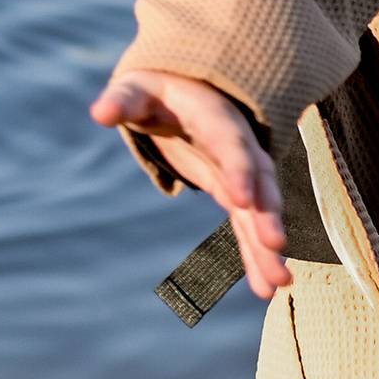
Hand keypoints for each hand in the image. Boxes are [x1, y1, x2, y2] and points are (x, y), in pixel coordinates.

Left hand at [91, 66, 290, 299]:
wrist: (187, 90)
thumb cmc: (156, 90)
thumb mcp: (137, 90)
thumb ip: (122, 100)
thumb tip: (100, 111)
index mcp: (216, 119)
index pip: (230, 145)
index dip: (239, 171)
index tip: (243, 201)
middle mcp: (239, 147)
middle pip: (258, 182)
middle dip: (267, 215)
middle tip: (276, 246)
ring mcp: (240, 173)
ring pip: (259, 211)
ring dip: (268, 246)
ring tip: (278, 283)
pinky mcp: (234, 192)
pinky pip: (248, 226)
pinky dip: (255, 255)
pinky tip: (264, 288)